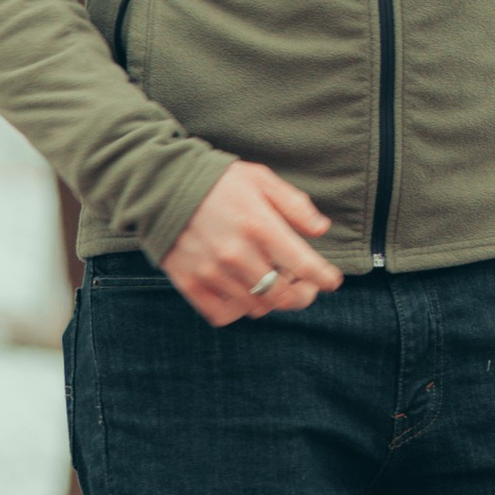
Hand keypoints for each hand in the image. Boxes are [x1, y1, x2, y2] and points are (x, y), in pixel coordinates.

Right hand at [163, 161, 344, 325]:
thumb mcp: (261, 179)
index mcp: (259, 225)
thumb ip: (294, 205)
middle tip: (306, 288)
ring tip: (274, 286)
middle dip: (304, 295)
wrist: (162, 184)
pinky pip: (222, 315)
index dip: (324, 278)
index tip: (332, 281)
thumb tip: (321, 230)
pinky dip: (239, 310)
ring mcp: (212, 272)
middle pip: (283, 295)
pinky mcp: (190, 283)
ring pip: (257, 307)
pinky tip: (244, 295)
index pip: (304, 265)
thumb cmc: (218, 180)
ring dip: (272, 301)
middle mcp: (237, 254)